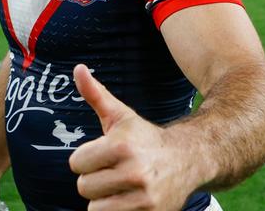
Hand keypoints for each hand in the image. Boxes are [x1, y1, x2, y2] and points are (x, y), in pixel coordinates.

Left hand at [69, 64, 195, 210]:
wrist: (188, 159)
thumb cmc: (145, 138)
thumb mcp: (121, 116)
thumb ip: (96, 94)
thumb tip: (77, 68)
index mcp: (122, 145)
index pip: (76, 163)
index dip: (87, 159)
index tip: (104, 155)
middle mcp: (134, 171)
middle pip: (84, 187)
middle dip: (95, 180)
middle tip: (115, 171)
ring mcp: (144, 197)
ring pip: (95, 208)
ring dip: (104, 199)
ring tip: (122, 186)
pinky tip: (130, 200)